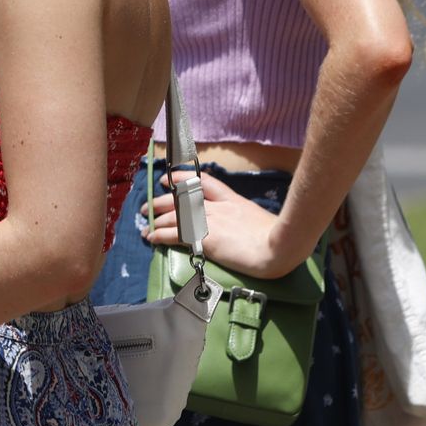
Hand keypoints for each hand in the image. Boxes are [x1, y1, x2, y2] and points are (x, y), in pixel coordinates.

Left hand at [141, 170, 294, 279]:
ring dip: (157, 219)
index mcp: (232, 200)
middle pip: (183, 198)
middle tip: (150, 205)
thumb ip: (245, 220)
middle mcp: (217, 207)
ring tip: (146, 223)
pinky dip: (161, 235)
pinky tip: (152, 237)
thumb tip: (241, 228)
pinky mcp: (204, 238)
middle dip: (163, 201)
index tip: (170, 179)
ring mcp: (210, 221)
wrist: (279, 246)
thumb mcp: (259, 220)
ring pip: (175, 215)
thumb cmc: (277, 237)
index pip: (203, 182)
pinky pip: (176, 234)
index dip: (184, 178)